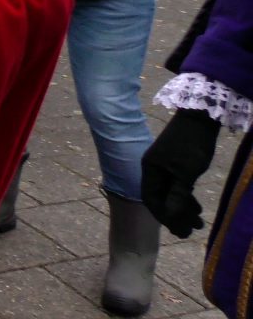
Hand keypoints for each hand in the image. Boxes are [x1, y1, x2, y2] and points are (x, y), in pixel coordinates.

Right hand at [142, 108, 220, 237]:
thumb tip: (171, 217)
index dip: (164, 218)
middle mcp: (152, 170)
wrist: (199, 118)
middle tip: (192, 231)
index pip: (151, 201)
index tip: (180, 231)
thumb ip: (178, 196)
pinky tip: (195, 204)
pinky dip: (185, 198)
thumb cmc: (190, 146)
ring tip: (199, 220)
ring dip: (182, 209)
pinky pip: (176, 186)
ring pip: (170, 193)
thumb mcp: (185, 173)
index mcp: (149, 171)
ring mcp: (163, 166)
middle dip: (175, 216)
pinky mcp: (174, 163)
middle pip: (160, 199)